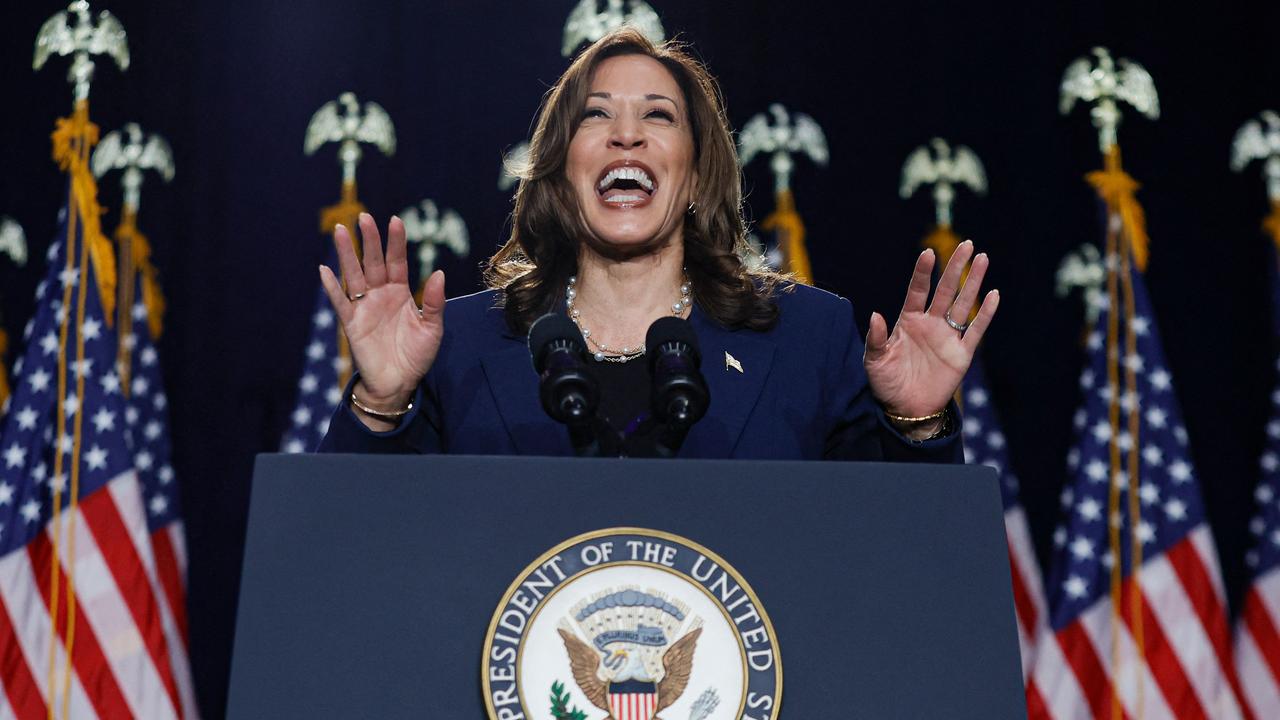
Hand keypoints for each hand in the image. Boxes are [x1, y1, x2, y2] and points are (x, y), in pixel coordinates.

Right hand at [319, 213, 444, 415]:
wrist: (399, 383)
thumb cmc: (416, 356)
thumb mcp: (432, 328)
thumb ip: (435, 302)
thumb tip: (439, 273)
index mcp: (401, 293)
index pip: (397, 262)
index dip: (395, 242)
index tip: (395, 220)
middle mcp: (380, 295)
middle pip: (373, 262)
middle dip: (370, 240)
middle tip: (364, 217)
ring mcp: (364, 307)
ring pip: (354, 275)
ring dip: (347, 254)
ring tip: (341, 231)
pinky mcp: (352, 323)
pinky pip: (340, 302)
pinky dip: (332, 287)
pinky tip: (324, 270)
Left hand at [863, 240, 998, 420]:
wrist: (906, 410)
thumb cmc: (886, 383)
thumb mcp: (874, 361)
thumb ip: (876, 338)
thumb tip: (875, 315)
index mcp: (908, 321)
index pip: (917, 291)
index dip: (923, 273)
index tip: (928, 252)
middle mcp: (930, 324)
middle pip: (945, 290)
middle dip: (956, 267)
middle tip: (968, 244)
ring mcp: (947, 337)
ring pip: (963, 304)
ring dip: (973, 283)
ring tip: (983, 259)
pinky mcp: (961, 354)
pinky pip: (975, 331)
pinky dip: (984, 314)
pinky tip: (993, 295)